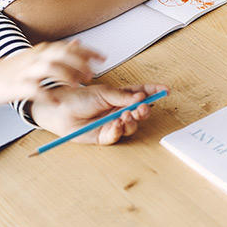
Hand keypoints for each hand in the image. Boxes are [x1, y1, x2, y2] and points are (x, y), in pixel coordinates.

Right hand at [0, 40, 101, 108]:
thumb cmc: (12, 71)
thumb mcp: (36, 57)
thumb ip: (58, 52)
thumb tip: (79, 44)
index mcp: (42, 51)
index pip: (68, 47)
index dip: (87, 52)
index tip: (104, 58)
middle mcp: (35, 58)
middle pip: (61, 54)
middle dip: (79, 62)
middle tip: (92, 74)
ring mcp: (25, 71)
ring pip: (48, 67)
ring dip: (65, 75)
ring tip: (78, 86)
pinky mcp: (15, 86)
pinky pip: (32, 89)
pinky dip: (45, 94)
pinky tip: (56, 101)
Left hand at [30, 83, 168, 144]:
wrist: (60, 110)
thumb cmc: (79, 98)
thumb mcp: (103, 93)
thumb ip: (123, 96)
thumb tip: (141, 96)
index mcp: (120, 96)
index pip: (142, 93)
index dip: (154, 92)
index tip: (165, 90)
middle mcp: (119, 110)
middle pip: (140, 112)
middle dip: (144, 110)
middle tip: (141, 108)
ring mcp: (113, 123)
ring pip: (132, 126)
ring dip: (131, 120)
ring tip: (124, 115)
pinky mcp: (105, 135)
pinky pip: (117, 135)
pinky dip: (119, 130)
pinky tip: (115, 124)